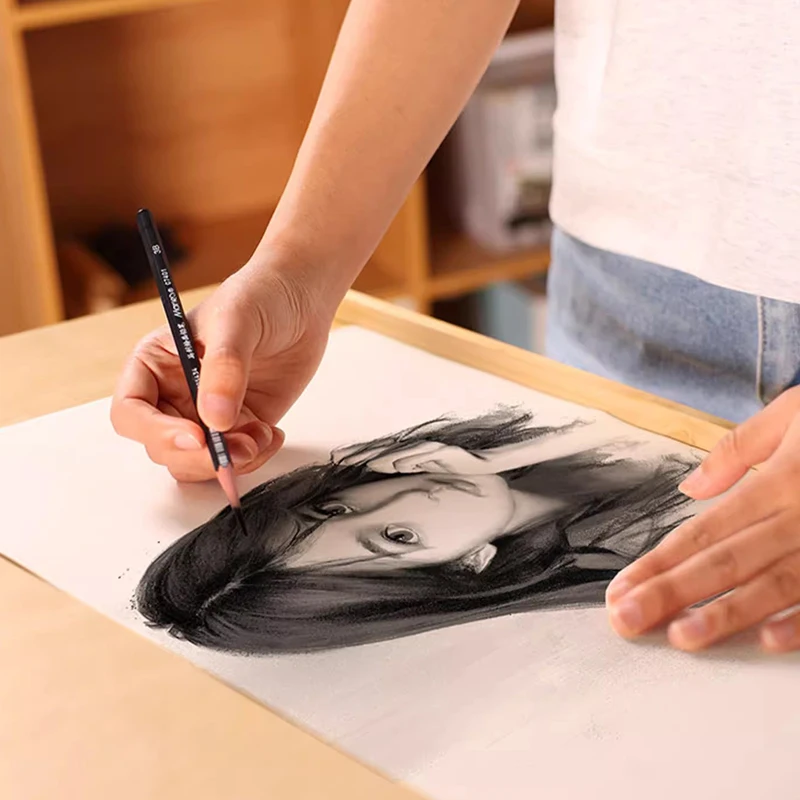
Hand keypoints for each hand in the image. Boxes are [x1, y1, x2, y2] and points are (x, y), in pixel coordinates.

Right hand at [111, 259, 332, 480]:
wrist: (302, 298)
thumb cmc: (259, 295)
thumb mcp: (237, 320)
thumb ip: (224, 368)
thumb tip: (215, 419)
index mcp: (155, 365)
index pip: (130, 412)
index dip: (155, 432)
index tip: (195, 436)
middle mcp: (174, 394)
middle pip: (163, 448)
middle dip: (199, 457)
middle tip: (236, 449)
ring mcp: (207, 414)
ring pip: (198, 463)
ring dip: (228, 463)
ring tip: (261, 436)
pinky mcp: (241, 426)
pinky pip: (235, 460)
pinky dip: (254, 458)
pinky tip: (273, 434)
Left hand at [334, 441, 493, 474]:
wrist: (491, 469)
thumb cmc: (456, 470)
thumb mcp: (425, 473)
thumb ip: (403, 470)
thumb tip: (376, 475)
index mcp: (412, 455)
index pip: (381, 453)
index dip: (358, 455)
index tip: (336, 460)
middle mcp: (420, 450)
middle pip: (387, 450)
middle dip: (362, 454)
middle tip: (338, 459)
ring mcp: (436, 452)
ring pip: (405, 452)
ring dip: (384, 457)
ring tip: (363, 463)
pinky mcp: (452, 456)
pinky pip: (430, 457)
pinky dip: (414, 460)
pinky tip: (399, 465)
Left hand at [605, 387, 799, 652]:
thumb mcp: (794, 411)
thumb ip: (739, 449)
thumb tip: (690, 488)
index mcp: (780, 480)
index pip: (705, 529)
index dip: (660, 561)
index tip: (622, 587)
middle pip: (727, 561)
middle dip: (673, 593)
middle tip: (626, 621)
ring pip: (776, 584)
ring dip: (727, 614)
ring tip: (680, 638)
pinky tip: (766, 641)